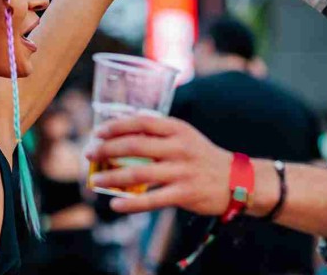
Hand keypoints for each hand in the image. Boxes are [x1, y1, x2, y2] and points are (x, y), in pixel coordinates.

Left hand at [85, 114, 232, 215]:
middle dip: (106, 149)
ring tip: (94, 182)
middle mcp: (179, 147)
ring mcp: (182, 171)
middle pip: (134, 145)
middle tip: (89, 154)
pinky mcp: (184, 193)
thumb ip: (159, 134)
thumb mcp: (185, 136)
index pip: (140, 122)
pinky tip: (115, 205)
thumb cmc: (202, 157)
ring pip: (138, 173)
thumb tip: (121, 134)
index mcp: (177, 129)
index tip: (97, 133)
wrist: (237, 180)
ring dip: (111, 177)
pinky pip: (151, 200)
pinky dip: (130, 204)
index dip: (115, 126)